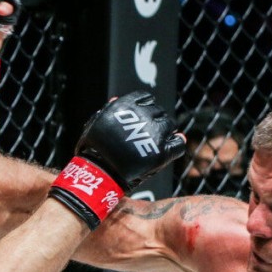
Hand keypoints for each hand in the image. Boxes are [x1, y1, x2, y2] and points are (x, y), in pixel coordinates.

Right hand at [49, 91, 185, 228]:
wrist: (99, 173)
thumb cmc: (93, 149)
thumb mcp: (95, 124)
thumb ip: (107, 111)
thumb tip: (115, 98)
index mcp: (126, 106)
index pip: (146, 98)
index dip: (145, 106)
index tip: (143, 115)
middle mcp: (143, 116)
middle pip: (158, 111)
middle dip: (155, 119)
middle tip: (148, 132)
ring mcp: (154, 134)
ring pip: (169, 125)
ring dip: (165, 130)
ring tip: (156, 141)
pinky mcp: (161, 152)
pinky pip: (178, 144)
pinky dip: (176, 143)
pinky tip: (171, 147)